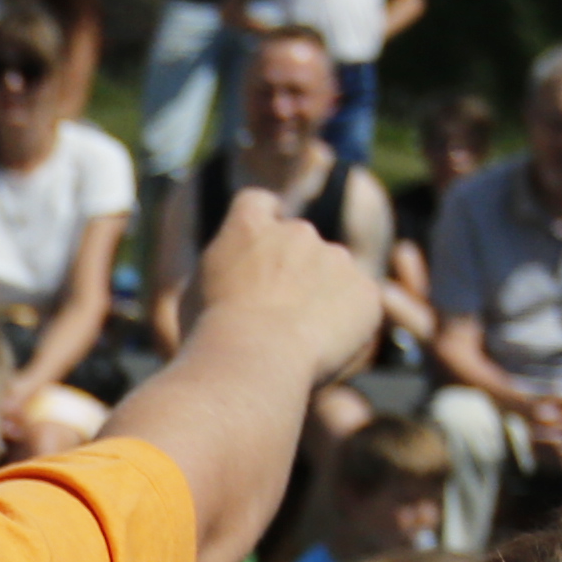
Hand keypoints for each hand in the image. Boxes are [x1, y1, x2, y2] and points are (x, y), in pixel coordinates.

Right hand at [187, 185, 384, 382]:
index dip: (261, 223)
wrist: (254, 358)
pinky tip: (325, 348)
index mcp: (248, 225)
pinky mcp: (365, 290)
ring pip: (334, 272)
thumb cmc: (212, 334)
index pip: (257, 202)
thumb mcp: (196, 293)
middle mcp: (297, 231)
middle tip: (279, 312)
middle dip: (294, 269)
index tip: (261, 248)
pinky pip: (360, 304)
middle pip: (300, 240)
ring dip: (323, 295)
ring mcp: (336, 257)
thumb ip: (223, 273)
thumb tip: (233, 280)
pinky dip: (348, 323)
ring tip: (301, 338)